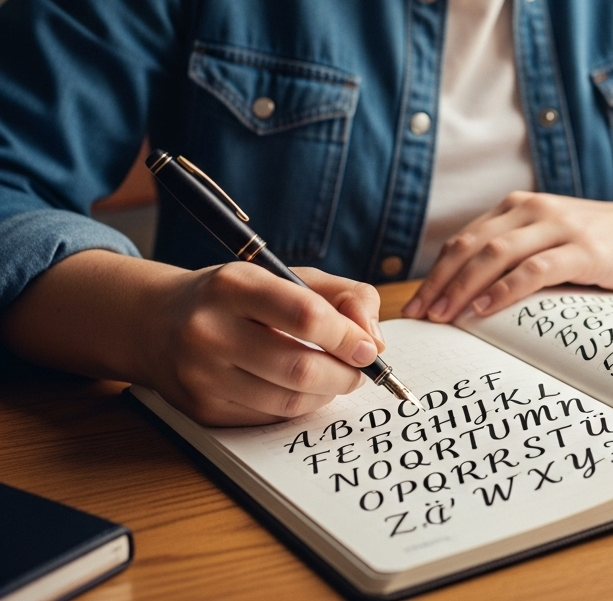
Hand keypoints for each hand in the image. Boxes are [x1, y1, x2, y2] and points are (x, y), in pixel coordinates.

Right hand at [148, 263, 383, 425]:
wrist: (156, 322)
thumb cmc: (237, 295)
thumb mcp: (289, 276)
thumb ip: (344, 296)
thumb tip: (374, 340)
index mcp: (233, 285)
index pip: (305, 315)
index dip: (347, 336)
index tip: (369, 348)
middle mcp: (209, 330)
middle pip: (299, 367)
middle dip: (344, 374)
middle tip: (360, 370)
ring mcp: (200, 375)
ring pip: (286, 400)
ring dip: (326, 394)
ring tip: (337, 379)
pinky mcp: (200, 410)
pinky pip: (267, 418)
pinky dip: (297, 407)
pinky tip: (303, 390)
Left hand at [402, 191, 612, 322]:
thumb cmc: (607, 243)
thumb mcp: (555, 240)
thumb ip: (520, 253)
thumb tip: (473, 292)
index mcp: (520, 207)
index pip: (464, 241)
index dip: (436, 272)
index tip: (418, 306)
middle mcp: (533, 210)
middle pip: (470, 247)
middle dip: (439, 283)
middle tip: (420, 317)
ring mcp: (559, 227)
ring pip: (495, 256)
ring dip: (462, 288)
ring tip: (443, 317)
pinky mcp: (585, 249)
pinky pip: (534, 269)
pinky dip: (505, 290)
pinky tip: (485, 310)